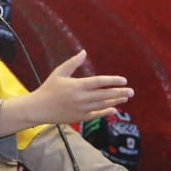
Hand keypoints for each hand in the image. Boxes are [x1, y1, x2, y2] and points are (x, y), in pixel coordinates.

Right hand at [0, 50, 132, 135]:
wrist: (39, 108)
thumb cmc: (49, 88)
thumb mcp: (59, 72)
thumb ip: (73, 63)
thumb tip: (84, 52)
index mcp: (77, 85)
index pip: (99, 82)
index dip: (113, 81)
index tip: (124, 80)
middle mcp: (81, 98)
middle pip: (104, 95)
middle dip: (119, 93)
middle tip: (131, 91)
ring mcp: (81, 109)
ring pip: (102, 106)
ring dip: (115, 101)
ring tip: (125, 98)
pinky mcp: (79, 118)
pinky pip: (96, 115)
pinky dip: (105, 112)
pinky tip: (114, 109)